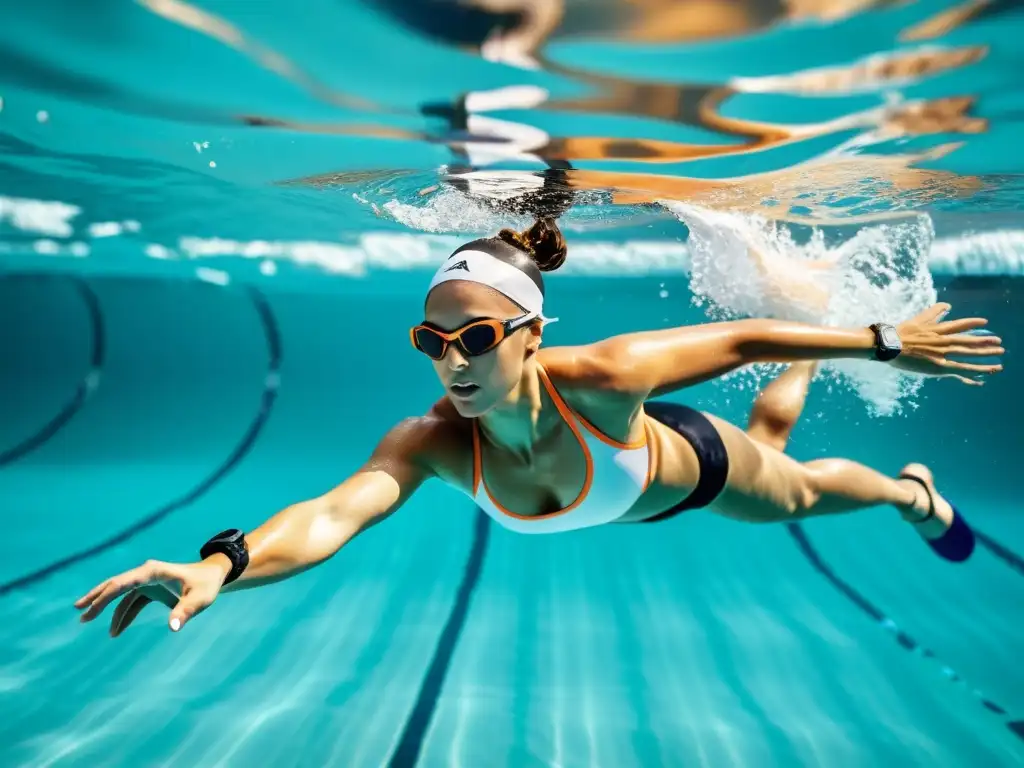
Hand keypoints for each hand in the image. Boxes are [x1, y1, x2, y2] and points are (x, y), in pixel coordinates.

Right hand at [74, 558, 229, 636]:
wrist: (213, 576)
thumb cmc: (207, 586)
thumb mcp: (200, 599)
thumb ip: (185, 612)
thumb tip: (172, 628)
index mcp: (153, 571)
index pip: (124, 582)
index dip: (106, 594)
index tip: (91, 607)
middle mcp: (146, 573)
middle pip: (115, 584)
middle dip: (97, 597)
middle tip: (79, 611)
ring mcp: (147, 581)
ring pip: (120, 594)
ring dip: (105, 607)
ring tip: (86, 620)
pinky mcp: (150, 589)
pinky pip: (131, 603)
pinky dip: (123, 616)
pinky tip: (116, 631)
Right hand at [892, 303, 1004, 384]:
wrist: (890, 346)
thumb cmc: (902, 332)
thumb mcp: (919, 318)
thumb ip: (934, 311)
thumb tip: (948, 305)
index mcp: (940, 330)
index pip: (961, 325)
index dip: (974, 323)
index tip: (986, 322)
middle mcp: (944, 343)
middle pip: (970, 343)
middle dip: (986, 344)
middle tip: (1000, 344)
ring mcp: (942, 357)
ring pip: (968, 360)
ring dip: (984, 362)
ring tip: (998, 364)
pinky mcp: (938, 368)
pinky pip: (957, 373)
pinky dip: (969, 377)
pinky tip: (980, 381)